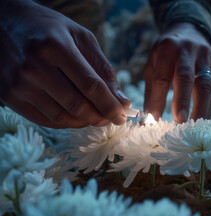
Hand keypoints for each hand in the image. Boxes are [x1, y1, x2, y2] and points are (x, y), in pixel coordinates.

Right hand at [0, 0, 130, 127]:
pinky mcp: (9, 96)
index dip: (110, 105)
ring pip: (61, 117)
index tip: (123, 114)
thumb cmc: (48, 29)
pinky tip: (77, 117)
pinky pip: (44, 120)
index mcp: (56, 47)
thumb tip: (121, 100)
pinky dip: (66, 123)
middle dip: (101, 116)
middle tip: (113, 118)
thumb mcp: (80, 37)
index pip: (91, 86)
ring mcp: (19, 83)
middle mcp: (34, 67)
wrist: (4, 22)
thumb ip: (102, 68)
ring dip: (85, 122)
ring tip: (97, 117)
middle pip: (77, 105)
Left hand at [144, 22, 210, 122]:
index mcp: (168, 48)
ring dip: (200, 108)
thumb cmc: (168, 53)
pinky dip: (208, 107)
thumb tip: (148, 119)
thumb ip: (152, 89)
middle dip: (183, 100)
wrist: (191, 32)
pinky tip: (203, 121)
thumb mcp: (154, 63)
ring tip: (194, 126)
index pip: (162, 76)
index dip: (158, 98)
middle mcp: (189, 50)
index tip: (153, 119)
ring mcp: (206, 58)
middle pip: (186, 77)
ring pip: (206, 85)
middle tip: (180, 120)